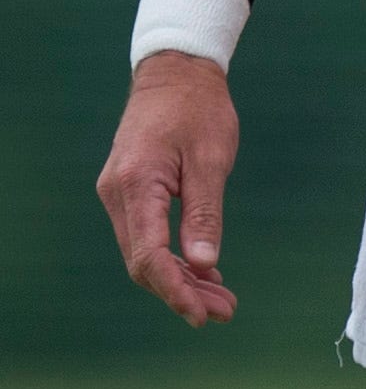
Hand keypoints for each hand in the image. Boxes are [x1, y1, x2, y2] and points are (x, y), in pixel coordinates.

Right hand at [97, 53, 240, 324]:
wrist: (175, 74)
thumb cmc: (198, 110)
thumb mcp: (212, 160)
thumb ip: (205, 214)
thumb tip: (204, 264)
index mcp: (136, 185)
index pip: (148, 255)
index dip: (175, 290)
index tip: (203, 314)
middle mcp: (118, 194)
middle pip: (143, 262)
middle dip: (182, 292)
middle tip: (225, 312)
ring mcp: (119, 194)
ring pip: (145, 253)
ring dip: (180, 280)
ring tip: (221, 301)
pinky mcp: (130, 193)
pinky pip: (147, 236)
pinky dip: (175, 258)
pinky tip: (205, 274)